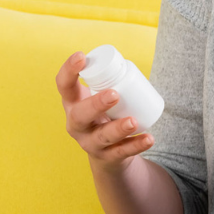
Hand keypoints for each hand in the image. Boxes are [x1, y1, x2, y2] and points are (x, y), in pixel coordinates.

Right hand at [57, 51, 151, 172]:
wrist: (108, 153)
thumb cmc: (105, 114)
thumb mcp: (99, 97)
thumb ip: (108, 79)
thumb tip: (125, 58)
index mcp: (73, 103)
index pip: (64, 85)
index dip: (69, 70)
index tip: (82, 56)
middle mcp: (76, 124)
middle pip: (80, 115)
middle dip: (95, 104)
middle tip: (114, 94)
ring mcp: (90, 143)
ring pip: (102, 137)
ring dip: (118, 128)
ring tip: (133, 121)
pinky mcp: (107, 157)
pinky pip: (121, 153)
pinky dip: (136, 145)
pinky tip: (149, 138)